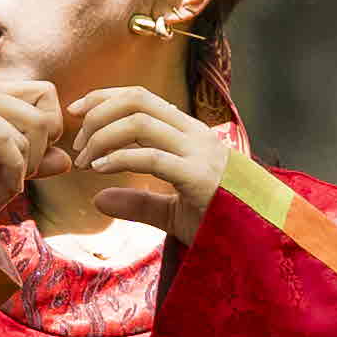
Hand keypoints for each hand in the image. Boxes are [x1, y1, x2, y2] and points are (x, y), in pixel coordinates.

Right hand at [0, 70, 60, 217]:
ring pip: (31, 125)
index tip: (27, 166)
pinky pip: (6, 139)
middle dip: (38, 157)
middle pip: (43, 112)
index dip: (49, 132)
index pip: (46, 94)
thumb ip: (31, 163)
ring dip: (23, 170)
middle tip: (13, 185)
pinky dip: (10, 173)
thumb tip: (67, 160)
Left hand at [61, 84, 227, 240]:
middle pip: (137, 100)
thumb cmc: (220, 221)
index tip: (76, 111)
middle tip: (77, 142)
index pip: (141, 97)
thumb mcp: (172, 211)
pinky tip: (101, 170)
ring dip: (103, 137)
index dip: (104, 97)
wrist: (260, 239)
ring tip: (87, 162)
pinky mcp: (198, 177)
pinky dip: (120, 159)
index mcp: (188, 134)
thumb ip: (137, 202)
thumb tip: (99, 199)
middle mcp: (193, 135)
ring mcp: (198, 153)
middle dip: (98, 112)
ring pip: (139, 122)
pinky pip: (151, 157)